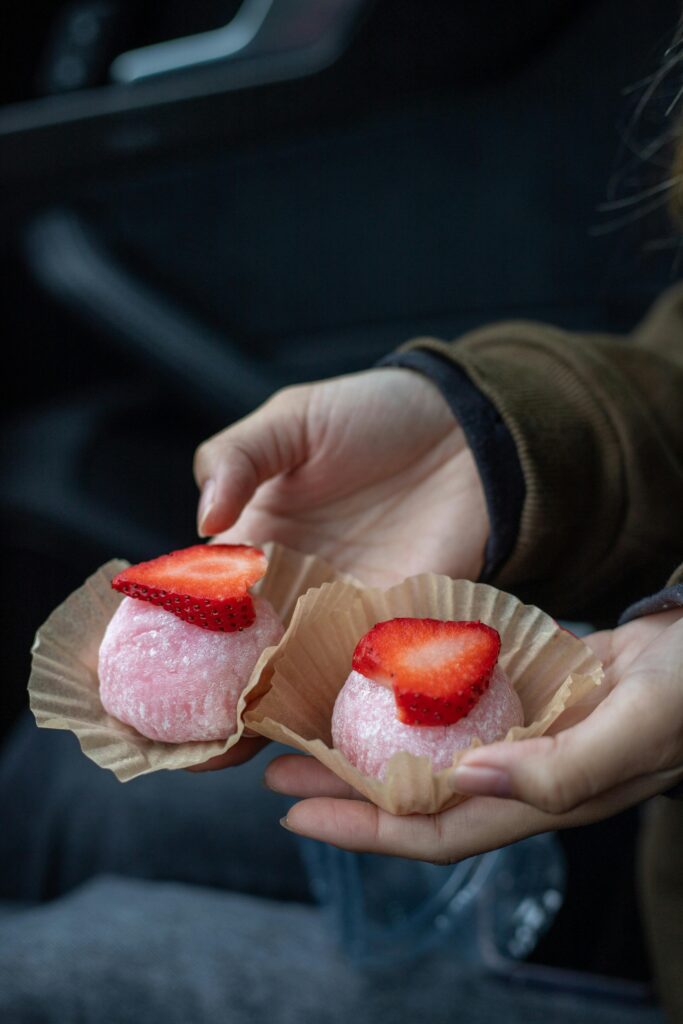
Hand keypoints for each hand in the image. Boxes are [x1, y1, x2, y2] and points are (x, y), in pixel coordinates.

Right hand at [190, 368, 487, 771]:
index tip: (122, 686)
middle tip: (167, 749)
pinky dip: (335, 714)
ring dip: (261, 725)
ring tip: (220, 760)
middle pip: (238, 663)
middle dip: (201, 707)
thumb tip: (203, 521)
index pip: (197, 608)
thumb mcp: (290, 421)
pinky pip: (361, 683)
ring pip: (293, 686)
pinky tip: (305, 746)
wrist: (467, 431)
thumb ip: (236, 459)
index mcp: (255, 549)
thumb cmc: (371, 414)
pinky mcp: (398, 633)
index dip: (159, 645)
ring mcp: (343, 620)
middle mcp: (292, 596)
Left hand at [265, 609, 682, 860]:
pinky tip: (381, 683)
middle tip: (276, 772)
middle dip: (345, 793)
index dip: (363, 830)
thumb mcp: (637, 726)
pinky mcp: (528, 701)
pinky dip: (414, 706)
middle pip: (417, 801)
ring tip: (313, 729)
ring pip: (430, 757)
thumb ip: (564, 766)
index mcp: (541, 798)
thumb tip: (471, 779)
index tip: (295, 814)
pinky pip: (457, 713)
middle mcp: (521, 778)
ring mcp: (523, 740)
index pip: (435, 832)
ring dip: (371, 748)